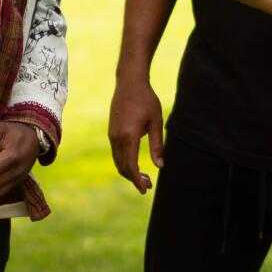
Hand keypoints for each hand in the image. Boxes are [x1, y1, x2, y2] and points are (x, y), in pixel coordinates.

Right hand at [108, 77, 163, 193]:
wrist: (129, 83)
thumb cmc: (146, 100)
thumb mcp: (156, 122)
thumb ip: (157, 145)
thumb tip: (160, 166)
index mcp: (129, 137)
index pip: (131, 166)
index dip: (137, 181)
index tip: (146, 189)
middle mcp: (117, 138)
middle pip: (123, 167)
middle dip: (134, 179)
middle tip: (149, 185)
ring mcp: (112, 135)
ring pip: (118, 162)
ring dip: (129, 172)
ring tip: (144, 176)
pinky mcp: (111, 132)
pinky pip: (116, 154)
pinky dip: (125, 163)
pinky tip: (136, 163)